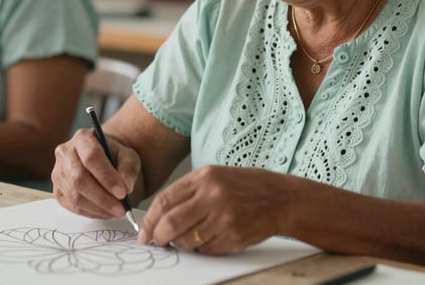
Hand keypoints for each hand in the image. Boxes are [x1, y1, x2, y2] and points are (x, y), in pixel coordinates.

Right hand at [52, 128, 140, 219]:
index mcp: (82, 138)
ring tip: (116, 211)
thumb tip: (126, 188)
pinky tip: (105, 212)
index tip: (123, 192)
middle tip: (121, 208)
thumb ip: (128, 169)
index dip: (107, 177)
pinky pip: (72, 206)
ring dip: (98, 208)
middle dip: (102, 197)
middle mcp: (65, 153)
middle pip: (79, 179)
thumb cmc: (114, 156)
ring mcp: (58, 173)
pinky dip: (91, 213)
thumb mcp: (128, 156)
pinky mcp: (58, 191)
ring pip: (75, 196)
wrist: (102, 160)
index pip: (91, 157)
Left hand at [137, 165, 287, 253]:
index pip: (165, 200)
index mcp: (204, 177)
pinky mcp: (232, 235)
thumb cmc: (246, 187)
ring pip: (185, 240)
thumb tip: (160, 215)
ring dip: (179, 245)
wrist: (280, 198)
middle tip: (155, 242)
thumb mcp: (215, 177)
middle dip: (158, 236)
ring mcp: (222, 217)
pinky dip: (199, 249)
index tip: (144, 232)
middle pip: (170, 222)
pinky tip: (206, 240)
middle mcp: (212, 195)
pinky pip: (204, 249)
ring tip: (184, 240)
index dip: (150, 219)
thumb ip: (188, 192)